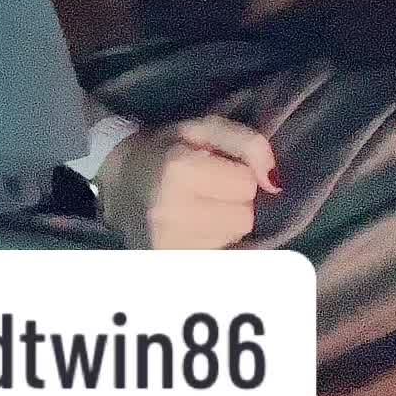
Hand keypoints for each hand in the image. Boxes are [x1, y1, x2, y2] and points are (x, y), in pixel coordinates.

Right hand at [95, 114, 280, 248]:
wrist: (119, 177)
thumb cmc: (167, 147)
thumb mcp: (206, 128)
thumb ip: (249, 144)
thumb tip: (275, 183)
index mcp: (179, 171)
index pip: (246, 185)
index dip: (238, 173)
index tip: (216, 168)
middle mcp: (171, 213)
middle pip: (243, 219)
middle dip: (234, 203)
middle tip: (209, 191)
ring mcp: (167, 247)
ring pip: (232, 242)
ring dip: (225, 226)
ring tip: (201, 210)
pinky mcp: (169, 266)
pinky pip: (220, 260)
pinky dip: (214, 245)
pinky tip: (196, 230)